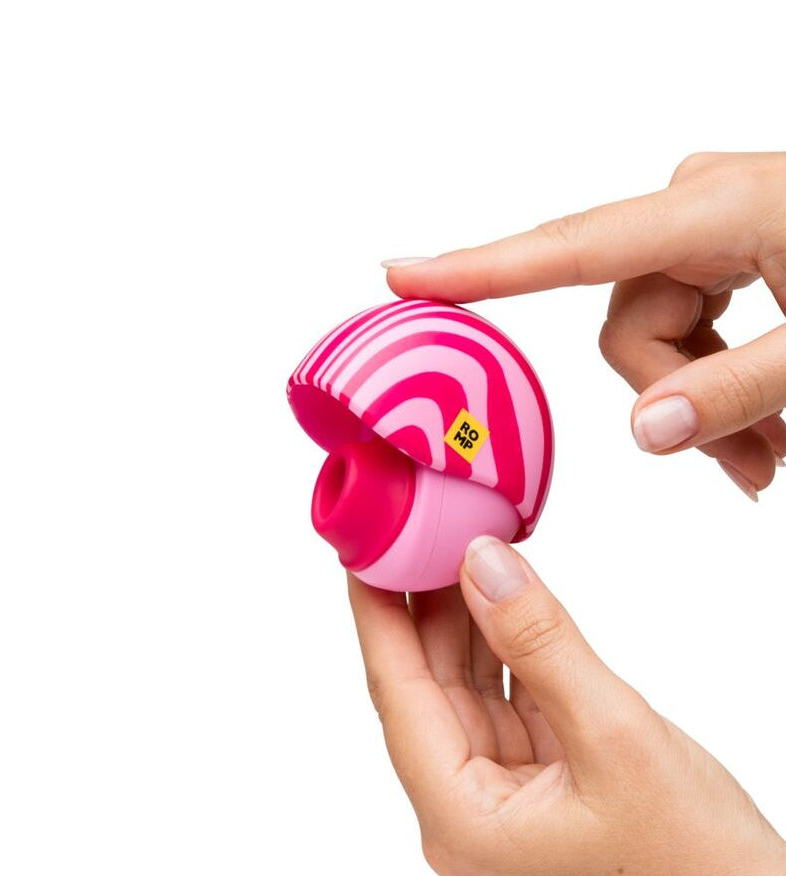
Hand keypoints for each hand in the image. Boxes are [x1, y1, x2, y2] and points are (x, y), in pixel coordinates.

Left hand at [348, 537, 785, 875]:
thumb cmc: (697, 865)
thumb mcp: (615, 738)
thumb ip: (540, 644)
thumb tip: (480, 563)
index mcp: (461, 816)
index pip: (397, 693)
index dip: (376, 614)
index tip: (362, 551)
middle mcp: (469, 808)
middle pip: (426, 685)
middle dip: (420, 604)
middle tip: (413, 531)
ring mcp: (503, 795)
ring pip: (465, 686)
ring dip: (463, 619)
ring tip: (453, 548)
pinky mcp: (540, 779)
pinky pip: (506, 696)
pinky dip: (505, 644)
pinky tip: (502, 598)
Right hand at [383, 152, 785, 498]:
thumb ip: (738, 391)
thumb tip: (645, 430)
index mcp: (717, 210)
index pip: (571, 247)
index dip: (480, 269)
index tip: (403, 273)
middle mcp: (697, 206)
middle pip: (627, 323)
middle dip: (676, 400)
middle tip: (751, 466)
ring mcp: (709, 222)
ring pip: (654, 333)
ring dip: (704, 400)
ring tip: (775, 450)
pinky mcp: (724, 242)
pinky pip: (685, 321)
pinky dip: (718, 377)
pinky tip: (771, 415)